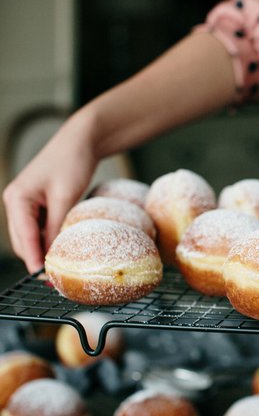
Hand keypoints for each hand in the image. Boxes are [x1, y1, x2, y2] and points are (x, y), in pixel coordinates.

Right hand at [3, 114, 97, 272]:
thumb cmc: (72, 162)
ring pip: (30, 235)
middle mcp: (16, 202)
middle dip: (36, 258)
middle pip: (22, 240)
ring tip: (59, 267)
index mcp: (17, 199)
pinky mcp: (38, 202)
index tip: (44, 278)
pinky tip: (61, 247)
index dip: (34, 260)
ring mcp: (26, 202)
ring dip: (42, 249)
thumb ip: (56, 225)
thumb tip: (53, 252)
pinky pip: (40, 227)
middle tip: (54, 278)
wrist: (81, 140)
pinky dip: (48, 237)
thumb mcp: (66, 196)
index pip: (23, 238)